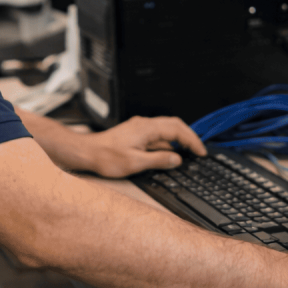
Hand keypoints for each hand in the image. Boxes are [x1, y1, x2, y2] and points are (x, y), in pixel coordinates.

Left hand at [79, 115, 206, 178]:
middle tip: (198, 150)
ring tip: (187, 152)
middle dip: (189, 136)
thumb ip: (158, 160)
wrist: (87, 152)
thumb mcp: (135, 163)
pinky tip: (167, 152)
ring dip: (178, 138)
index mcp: (147, 129)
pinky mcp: (135, 132)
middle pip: (174, 125)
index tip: (200, 151)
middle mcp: (144, 124)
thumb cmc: (106, 157)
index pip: (177, 130)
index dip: (192, 140)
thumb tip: (176, 159)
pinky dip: (167, 141)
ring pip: (166, 128)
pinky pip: (157, 133)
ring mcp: (139, 127)